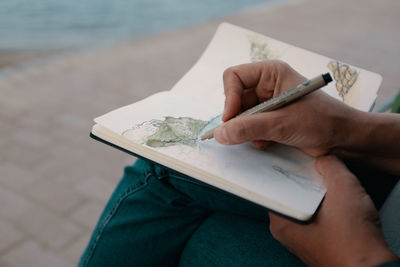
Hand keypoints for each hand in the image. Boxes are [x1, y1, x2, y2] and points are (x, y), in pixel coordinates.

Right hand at [214, 60, 359, 156]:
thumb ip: (248, 128)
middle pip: (234, 98)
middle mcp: (267, 85)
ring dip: (246, 129)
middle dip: (238, 118)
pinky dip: (253, 136)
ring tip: (262, 138)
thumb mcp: (282, 123)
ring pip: (240, 114)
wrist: (344, 139)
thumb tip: (219, 134)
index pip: (234, 77)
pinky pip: (249, 125)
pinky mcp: (271, 118)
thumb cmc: (321, 121)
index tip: (231, 119)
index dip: (229, 97)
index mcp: (271, 73)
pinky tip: (267, 142)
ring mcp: (268, 102)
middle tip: (243, 133)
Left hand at [269, 156, 397, 266]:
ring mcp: (304, 240)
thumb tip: (325, 158)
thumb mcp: (343, 190)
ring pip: (305, 208)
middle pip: (290, 197)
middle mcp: (288, 233)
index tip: (291, 162)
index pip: (273, 190)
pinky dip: (327, 209)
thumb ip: (331, 167)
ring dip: (317, 196)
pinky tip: (338, 204)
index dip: (283, 172)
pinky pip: (318, 220)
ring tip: (329, 188)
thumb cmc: (354, 242)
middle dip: (303, 182)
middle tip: (314, 172)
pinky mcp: (319, 244)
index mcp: (282, 223)